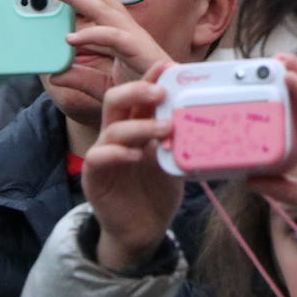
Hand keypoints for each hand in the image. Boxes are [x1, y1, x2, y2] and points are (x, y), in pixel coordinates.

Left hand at [46, 0, 170, 103]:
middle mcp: (127, 30)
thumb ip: (81, 79)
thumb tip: (54, 75)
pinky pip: (112, 37)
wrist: (165, 108)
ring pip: (104, 10)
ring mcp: (134, 37)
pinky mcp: (138, 50)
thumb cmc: (142, 93)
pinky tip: (70, 37)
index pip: (99, 5)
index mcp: (120, 34)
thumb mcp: (103, 87)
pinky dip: (91, 35)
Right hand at [83, 62, 182, 269]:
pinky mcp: (94, 176)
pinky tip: (136, 155)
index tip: (169, 67)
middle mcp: (116, 133)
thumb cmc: (158, 189)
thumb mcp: (173, 157)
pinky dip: (117, 153)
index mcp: (135, 124)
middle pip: (116, 99)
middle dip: (138, 90)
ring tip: (165, 128)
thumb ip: (179, 135)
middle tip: (162, 92)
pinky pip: (99, 157)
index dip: (150, 78)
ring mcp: (103, 154)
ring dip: (140, 125)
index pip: (139, 94)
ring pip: (113, 128)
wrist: (144, 229)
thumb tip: (202, 113)